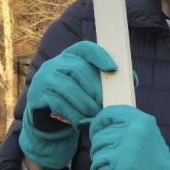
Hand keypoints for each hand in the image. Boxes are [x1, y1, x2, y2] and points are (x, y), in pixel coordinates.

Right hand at [20, 41, 115, 169]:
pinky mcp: (37, 95)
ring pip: (69, 88)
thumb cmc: (76, 100)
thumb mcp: (90, 89)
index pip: (85, 48)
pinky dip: (74, 114)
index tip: (113, 69)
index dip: (99, 56)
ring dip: (86, 104)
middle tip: (107, 105)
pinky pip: (58, 103)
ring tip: (97, 115)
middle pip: (78, 70)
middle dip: (96, 89)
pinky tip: (82, 122)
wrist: (47, 119)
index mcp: (70, 57)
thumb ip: (109, 82)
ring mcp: (43, 78)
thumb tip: (132, 79)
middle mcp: (55, 64)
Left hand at [89, 105, 169, 169]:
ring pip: (96, 157)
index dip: (98, 124)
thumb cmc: (154, 157)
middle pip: (98, 139)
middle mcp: (131, 133)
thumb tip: (99, 124)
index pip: (107, 114)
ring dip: (101, 167)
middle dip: (100, 151)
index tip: (97, 133)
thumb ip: (127, 123)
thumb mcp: (147, 131)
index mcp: (140, 120)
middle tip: (112, 160)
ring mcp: (123, 152)